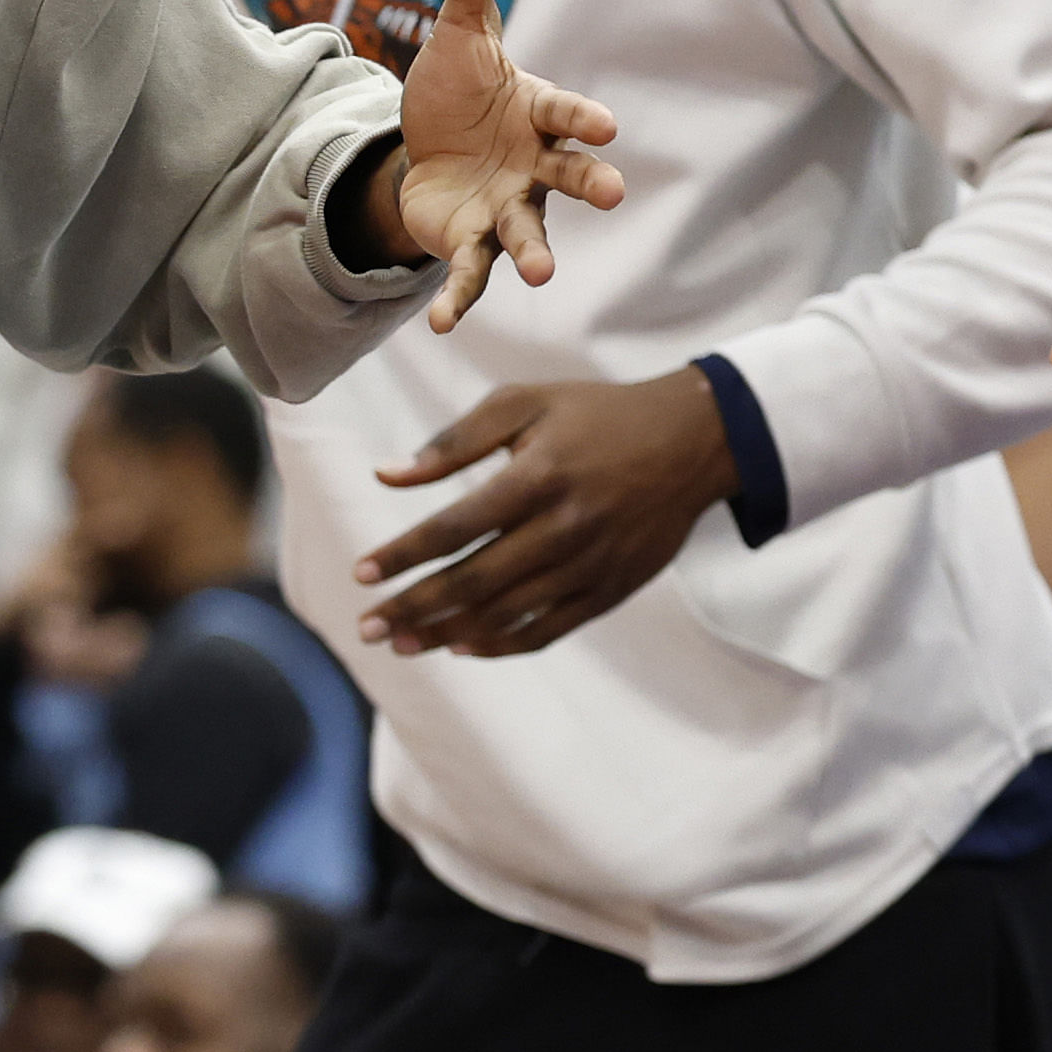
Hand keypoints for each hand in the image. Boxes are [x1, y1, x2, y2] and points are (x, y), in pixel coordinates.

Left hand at [354, 371, 739, 655]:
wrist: (691, 440)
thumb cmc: (595, 415)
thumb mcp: (524, 404)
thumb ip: (454, 442)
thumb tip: (386, 474)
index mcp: (539, 476)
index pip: (455, 527)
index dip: (404, 554)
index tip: (360, 574)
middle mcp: (565, 527)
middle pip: (474, 581)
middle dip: (414, 608)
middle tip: (367, 628)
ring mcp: (592, 564)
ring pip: (507, 613)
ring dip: (447, 634)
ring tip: (401, 643)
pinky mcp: (612, 588)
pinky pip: (549, 628)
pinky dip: (503, 644)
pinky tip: (462, 647)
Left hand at [368, 0, 627, 334]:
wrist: (423, 150)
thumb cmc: (457, 91)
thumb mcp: (457, 30)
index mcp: (534, 113)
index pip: (564, 114)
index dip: (582, 119)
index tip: (607, 126)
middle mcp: (530, 167)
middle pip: (565, 176)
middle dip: (588, 182)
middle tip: (614, 191)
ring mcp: (504, 209)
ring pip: (525, 233)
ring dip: (535, 253)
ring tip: (541, 274)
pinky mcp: (469, 243)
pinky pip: (467, 274)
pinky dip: (458, 299)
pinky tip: (440, 325)